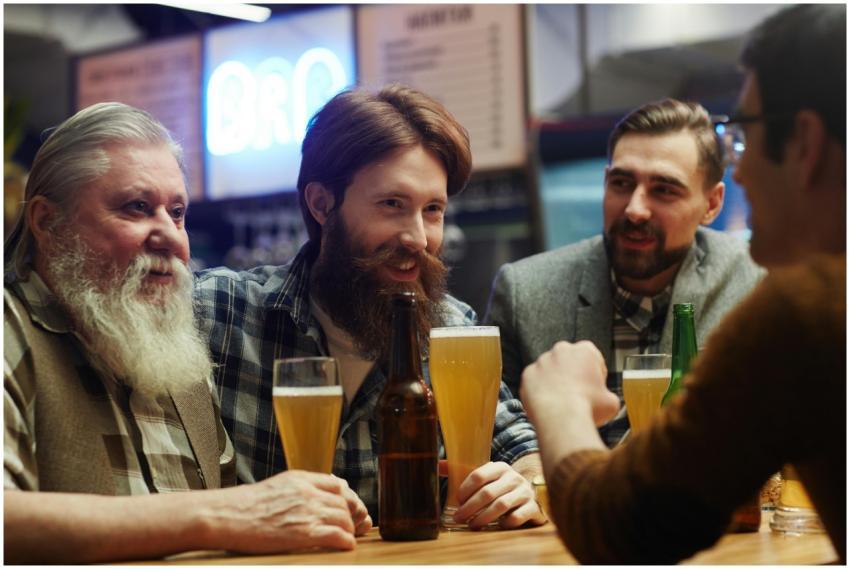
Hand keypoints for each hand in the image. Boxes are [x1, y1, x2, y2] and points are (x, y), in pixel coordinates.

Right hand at [215, 470, 371, 552]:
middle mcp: (307, 492)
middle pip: (344, 503)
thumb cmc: (245, 505)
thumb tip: (320, 491)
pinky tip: (346, 546)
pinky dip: (346, 541)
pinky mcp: (303, 533)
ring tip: (349, 537)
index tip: (353, 508)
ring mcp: (306, 512)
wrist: (225, 515)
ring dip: (350, 529)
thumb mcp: (277, 485)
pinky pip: (337, 535)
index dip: (349, 498)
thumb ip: (300, 487)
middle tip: (358, 525)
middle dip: (354, 515)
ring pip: (344, 518)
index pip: (338, 485)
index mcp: (301, 479)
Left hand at [452, 462, 546, 529]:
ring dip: (483, 517)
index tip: (457, 501)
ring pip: (501, 505)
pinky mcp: (533, 507)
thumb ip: (462, 471)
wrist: (529, 497)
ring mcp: (525, 492)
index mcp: (500, 467)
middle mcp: (514, 478)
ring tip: (472, 525)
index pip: (479, 475)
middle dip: (470, 507)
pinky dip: (505, 523)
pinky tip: (496, 527)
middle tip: (458, 518)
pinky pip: (517, 517)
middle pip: (487, 492)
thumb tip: (437, 464)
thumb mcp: (485, 477)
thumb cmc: (500, 488)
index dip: (465, 489)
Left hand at [521, 340, 618, 426]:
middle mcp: (561, 350)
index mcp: (585, 350)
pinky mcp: (527, 374)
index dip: (594, 372)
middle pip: (569, 360)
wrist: (561, 418)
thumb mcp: (611, 402)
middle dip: (572, 373)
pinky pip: (535, 381)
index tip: (594, 385)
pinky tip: (548, 403)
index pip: (592, 357)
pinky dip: (540, 390)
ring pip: (550, 370)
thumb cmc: (588, 408)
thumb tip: (605, 400)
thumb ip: (607, 394)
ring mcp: (542, 361)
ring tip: (561, 402)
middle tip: (577, 393)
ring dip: (555, 381)